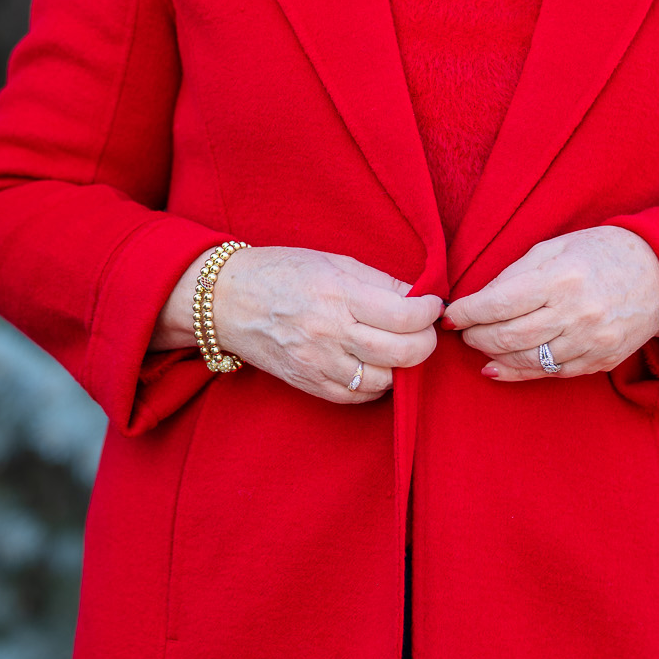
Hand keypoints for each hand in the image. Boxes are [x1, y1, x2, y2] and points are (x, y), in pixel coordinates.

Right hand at [152, 245, 441, 403]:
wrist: (227, 300)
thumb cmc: (281, 272)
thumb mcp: (333, 261)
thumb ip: (379, 281)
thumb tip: (421, 296)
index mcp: (338, 293)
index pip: (405, 316)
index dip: (429, 313)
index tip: (432, 305)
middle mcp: (330, 332)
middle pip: (402, 353)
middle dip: (426, 342)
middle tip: (424, 330)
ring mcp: (318, 363)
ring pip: (385, 380)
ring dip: (401, 366)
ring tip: (396, 347)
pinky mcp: (309, 383)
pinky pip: (357, 397)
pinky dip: (375, 385)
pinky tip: (373, 365)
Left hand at [443, 225, 658, 381]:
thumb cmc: (602, 252)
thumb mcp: (557, 246)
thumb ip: (517, 272)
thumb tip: (479, 298)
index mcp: (561, 278)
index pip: (499, 303)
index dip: (468, 313)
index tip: (451, 315)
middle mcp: (575, 313)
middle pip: (508, 337)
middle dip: (476, 336)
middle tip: (463, 331)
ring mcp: (589, 342)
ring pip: (526, 360)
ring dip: (493, 355)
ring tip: (479, 345)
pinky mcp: (598, 361)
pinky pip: (550, 373)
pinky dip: (519, 372)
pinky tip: (499, 366)